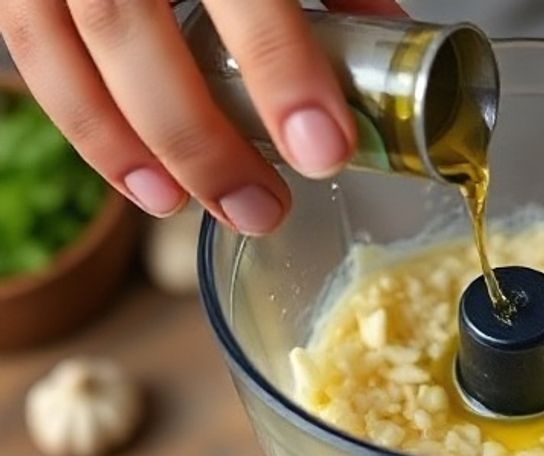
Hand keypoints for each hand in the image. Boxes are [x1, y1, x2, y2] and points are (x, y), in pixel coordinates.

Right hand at [0, 0, 400, 234]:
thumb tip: (381, 35)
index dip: (282, 69)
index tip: (325, 146)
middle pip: (134, 32)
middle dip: (200, 138)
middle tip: (263, 208)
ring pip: (67, 51)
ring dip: (130, 150)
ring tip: (190, 209)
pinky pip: (33, 53)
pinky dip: (84, 124)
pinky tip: (139, 179)